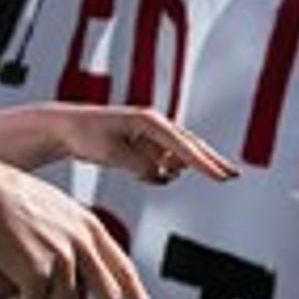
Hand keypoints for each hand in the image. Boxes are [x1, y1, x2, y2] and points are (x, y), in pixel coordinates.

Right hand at [0, 158, 156, 298]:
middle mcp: (82, 243)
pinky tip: (17, 296)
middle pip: (106, 297)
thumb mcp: (53, 208)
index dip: (138, 298)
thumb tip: (79, 271)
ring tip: (29, 289)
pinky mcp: (35, 272)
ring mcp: (60, 258)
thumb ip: (69, 232)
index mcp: (90, 226)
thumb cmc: (6, 198)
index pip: (125, 269)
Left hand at [60, 106, 238, 185]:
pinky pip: (158, 165)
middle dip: (210, 162)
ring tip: (134, 163)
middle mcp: (155, 125)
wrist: (66, 129)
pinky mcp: (144, 145)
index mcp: (150, 121)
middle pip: (191, 146)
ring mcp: (151, 136)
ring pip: (173, 158)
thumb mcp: (113, 155)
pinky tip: (138, 173)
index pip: (184, 147)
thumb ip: (142, 166)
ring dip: (166, 170)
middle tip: (233, 176)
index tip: (224, 178)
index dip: (205, 164)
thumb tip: (164, 174)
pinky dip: (153, 173)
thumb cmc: (86, 136)